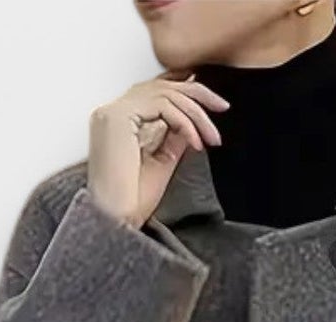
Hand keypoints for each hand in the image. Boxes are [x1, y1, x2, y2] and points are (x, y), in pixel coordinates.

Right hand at [86, 69, 228, 229]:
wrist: (116, 221)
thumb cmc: (132, 202)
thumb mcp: (163, 162)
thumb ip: (174, 136)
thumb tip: (193, 120)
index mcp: (119, 122)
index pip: (154, 93)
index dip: (184, 91)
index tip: (211, 103)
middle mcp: (112, 112)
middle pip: (160, 86)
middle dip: (196, 95)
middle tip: (222, 107)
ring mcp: (113, 112)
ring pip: (165, 94)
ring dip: (196, 114)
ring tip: (213, 137)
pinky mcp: (118, 117)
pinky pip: (162, 105)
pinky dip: (185, 122)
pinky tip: (196, 143)